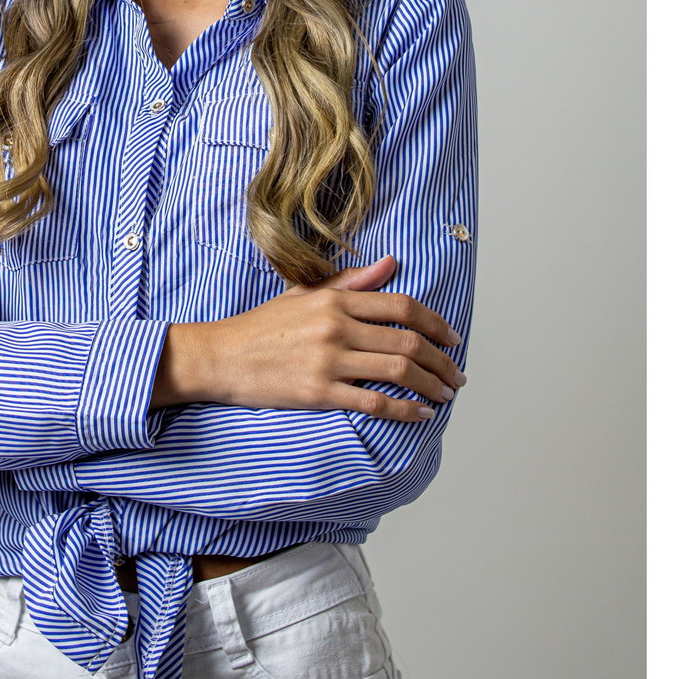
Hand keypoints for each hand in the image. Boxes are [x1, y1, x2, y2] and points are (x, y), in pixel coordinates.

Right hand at [151, 254, 464, 420]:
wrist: (220, 356)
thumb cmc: (262, 327)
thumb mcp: (304, 294)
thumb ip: (351, 282)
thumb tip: (392, 264)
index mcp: (334, 300)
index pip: (401, 306)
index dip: (436, 323)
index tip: (453, 338)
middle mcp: (336, 327)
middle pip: (408, 342)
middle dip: (442, 361)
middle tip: (457, 374)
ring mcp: (328, 360)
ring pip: (398, 372)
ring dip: (431, 386)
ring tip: (445, 395)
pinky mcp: (319, 392)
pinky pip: (374, 402)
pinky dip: (404, 410)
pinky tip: (420, 414)